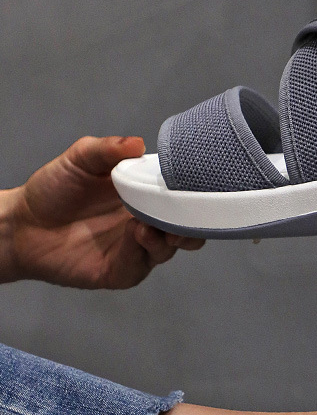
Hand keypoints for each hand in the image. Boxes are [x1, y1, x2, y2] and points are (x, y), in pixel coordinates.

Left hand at [4, 136, 203, 287]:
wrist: (22, 224)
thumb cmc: (53, 190)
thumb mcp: (79, 160)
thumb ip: (107, 150)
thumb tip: (138, 143)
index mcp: (145, 198)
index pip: (181, 201)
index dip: (193, 198)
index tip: (196, 190)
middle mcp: (146, 225)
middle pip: (185, 232)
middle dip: (191, 227)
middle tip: (184, 217)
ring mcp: (135, 251)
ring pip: (167, 250)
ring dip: (166, 238)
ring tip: (149, 224)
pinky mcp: (121, 272)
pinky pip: (140, 265)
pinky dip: (142, 251)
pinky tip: (135, 235)